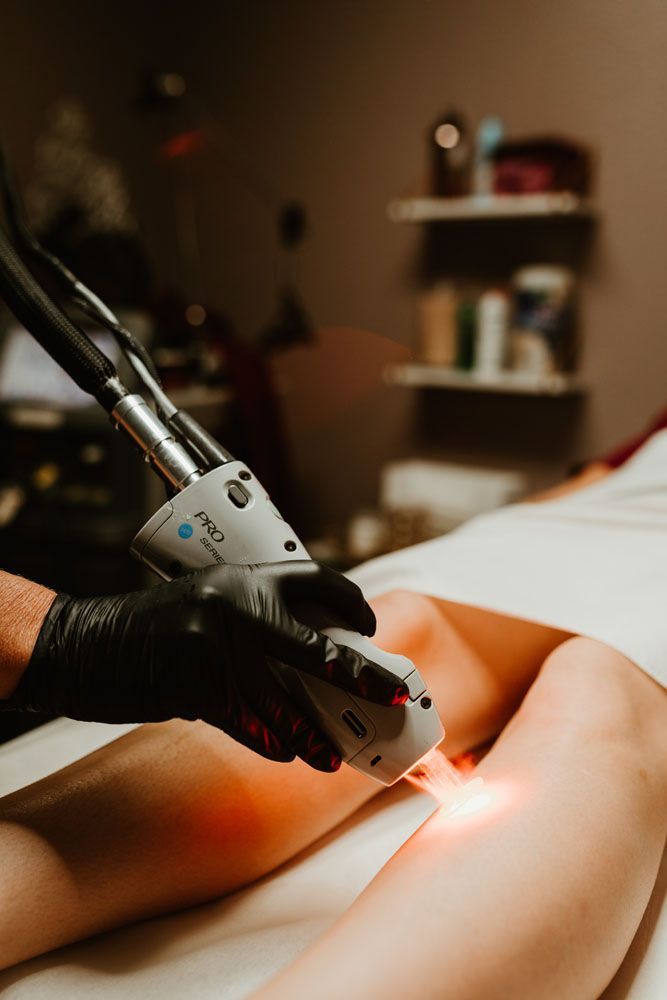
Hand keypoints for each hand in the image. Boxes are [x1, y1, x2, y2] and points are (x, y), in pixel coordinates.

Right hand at [2, 562, 408, 771]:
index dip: (350, 603)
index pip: (315, 582)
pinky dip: (270, 741)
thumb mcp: (205, 599)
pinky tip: (287, 752)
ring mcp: (217, 649)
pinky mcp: (198, 687)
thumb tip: (307, 650)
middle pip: (316, 648)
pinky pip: (248, 722)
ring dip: (310, 731)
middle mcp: (236, 608)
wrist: (87, 643)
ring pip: (284, 700)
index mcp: (242, 578)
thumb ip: (254, 617)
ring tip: (331, 753)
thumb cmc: (149, 623)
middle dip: (359, 676)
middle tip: (391, 695)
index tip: (368, 629)